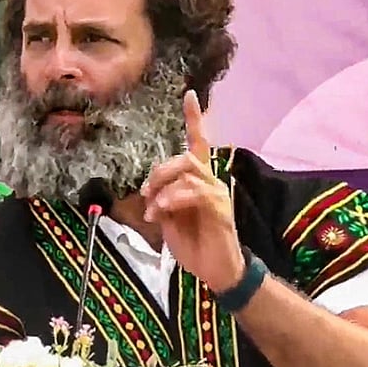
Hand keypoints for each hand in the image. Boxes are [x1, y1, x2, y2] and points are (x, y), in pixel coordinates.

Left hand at [141, 90, 245, 291]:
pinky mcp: (220, 208)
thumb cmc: (193, 244)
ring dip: (164, 187)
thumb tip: (151, 193)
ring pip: (189, 170)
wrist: (215, 271)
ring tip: (154, 209)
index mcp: (198, 180)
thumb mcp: (168, 220)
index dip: (195, 118)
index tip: (190, 94)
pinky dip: (173, 198)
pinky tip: (162, 211)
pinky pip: (196, 192)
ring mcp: (217, 193)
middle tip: (147, 194)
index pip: (198, 142)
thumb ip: (160, 201)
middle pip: (185, 157)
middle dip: (159, 171)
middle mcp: (211, 181)